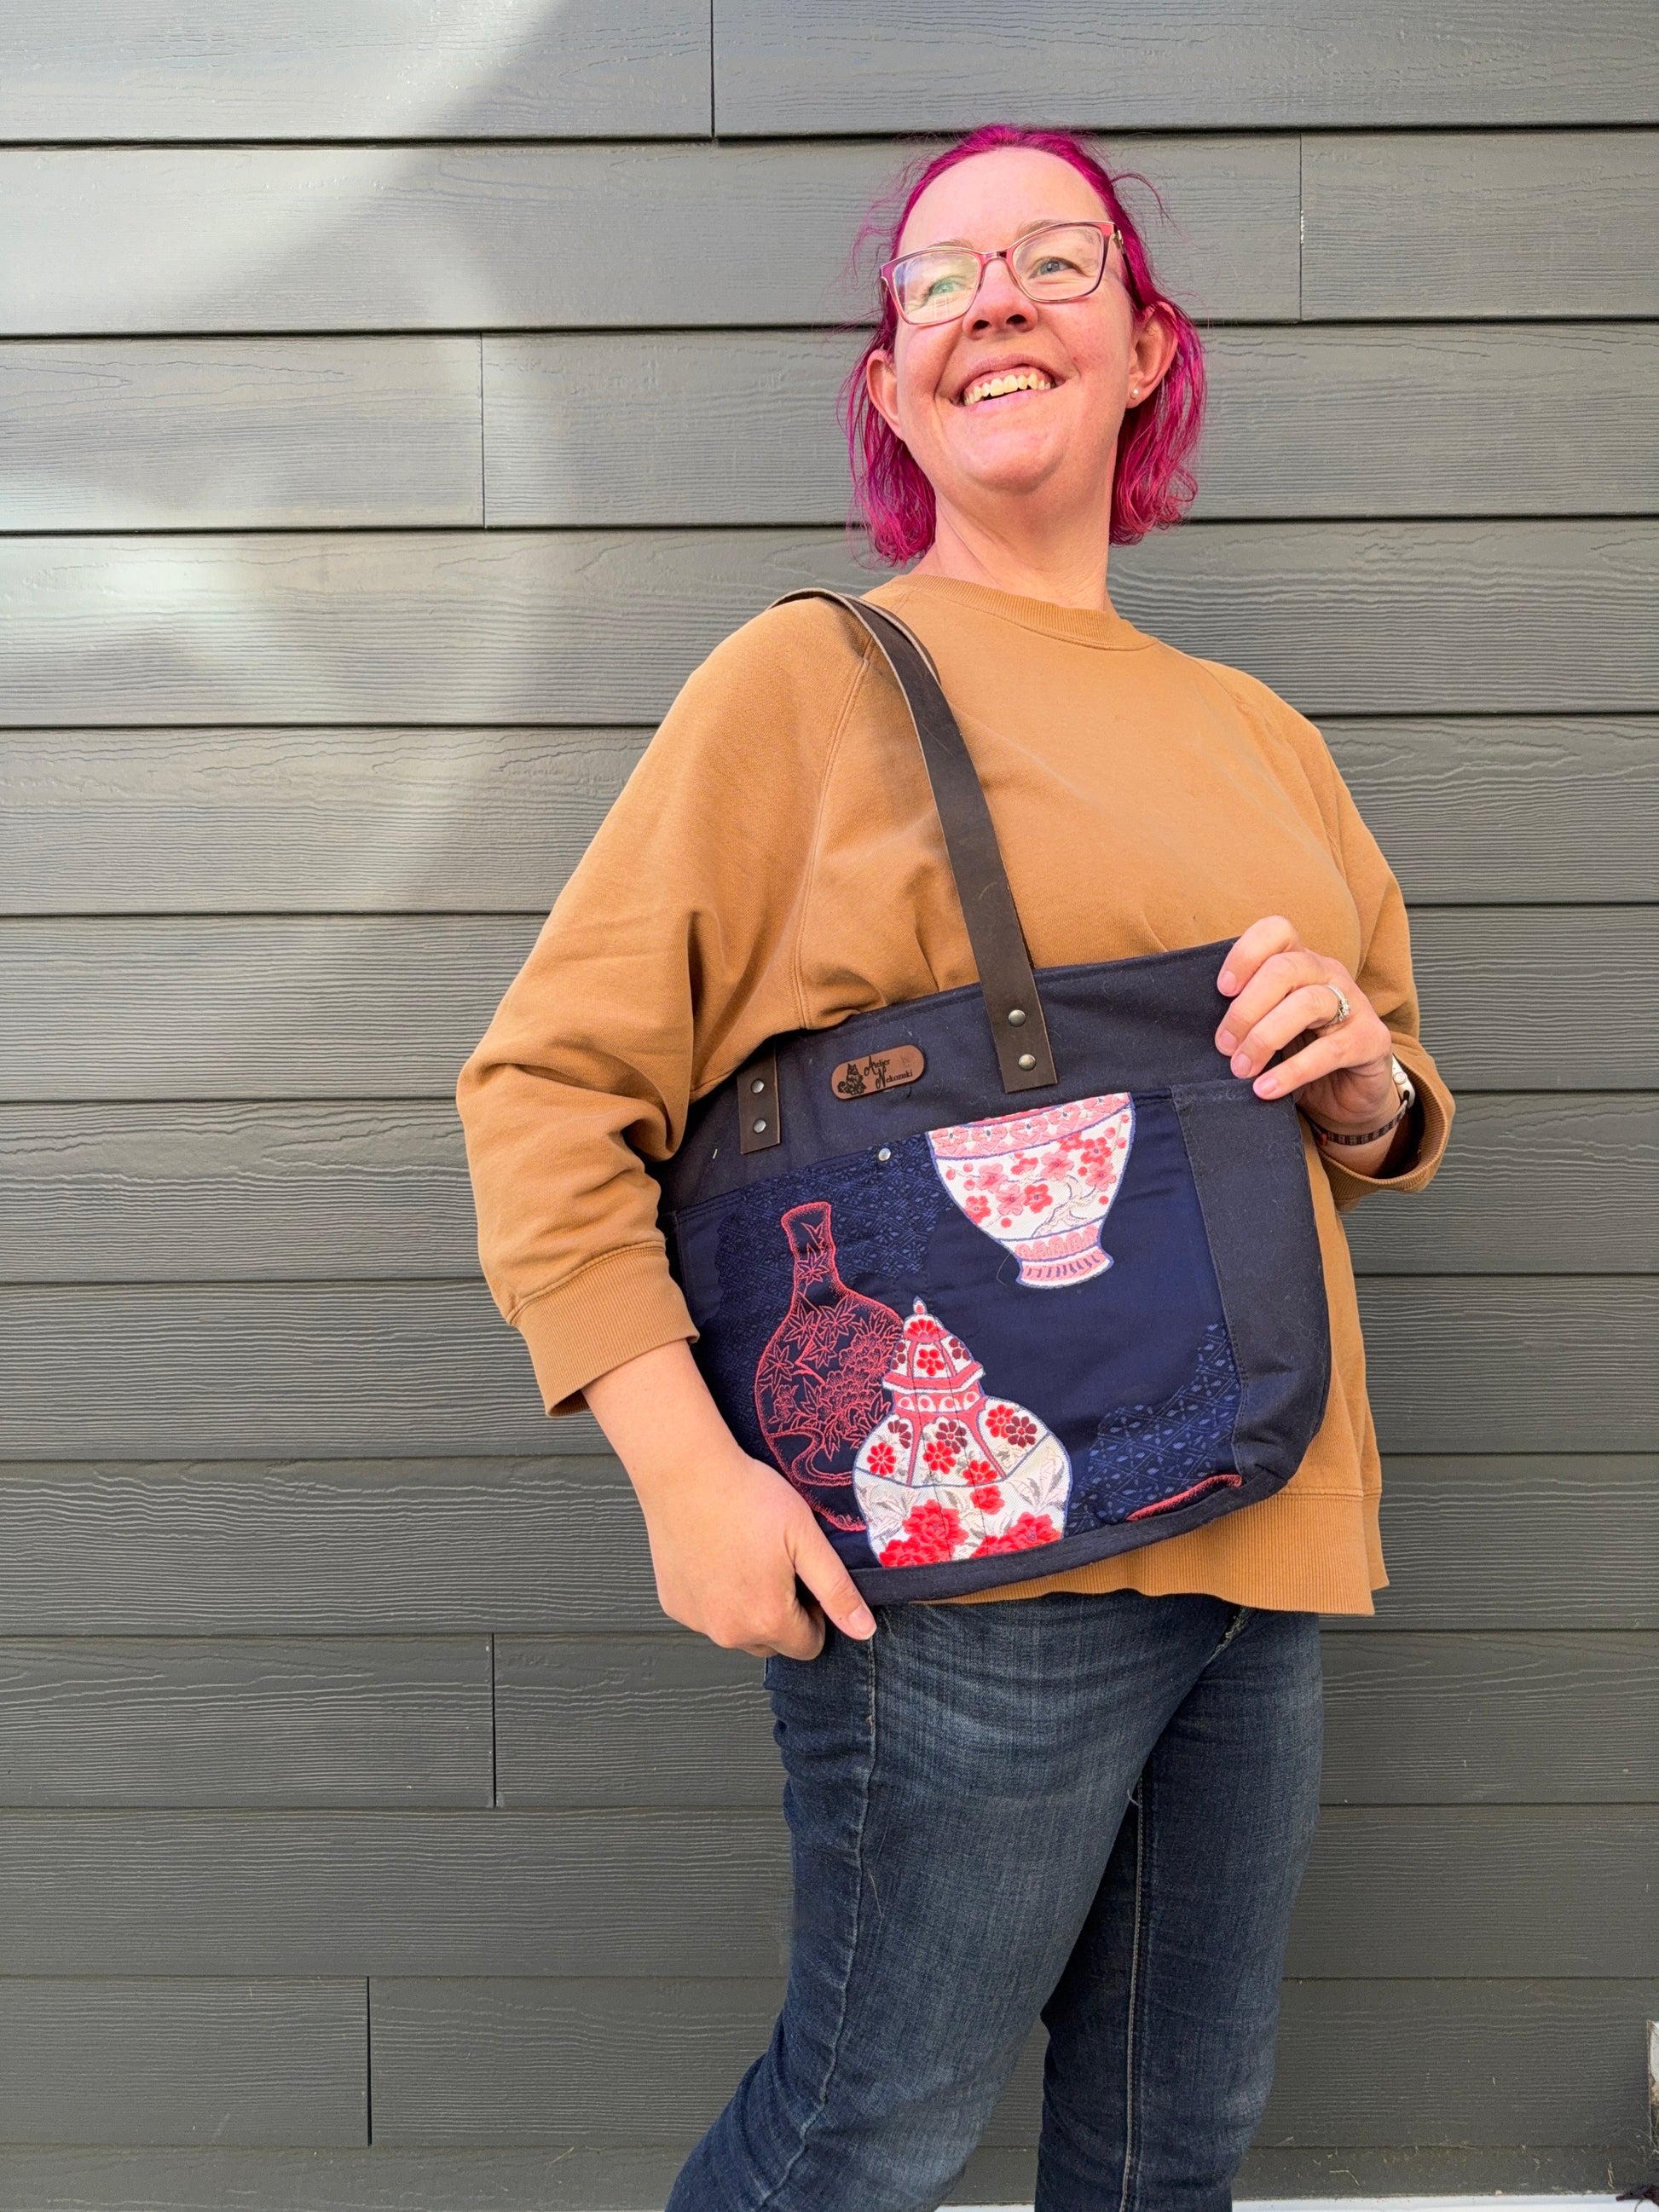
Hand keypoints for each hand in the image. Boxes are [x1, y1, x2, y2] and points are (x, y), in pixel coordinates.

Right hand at [584, 1335, 876, 1661]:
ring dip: (748, 1608)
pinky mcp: (673, 1605)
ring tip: (746, 1557)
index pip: (807, 1646)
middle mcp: (728, 1632)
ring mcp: (696, 1621)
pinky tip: (717, 1557)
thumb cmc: (747, 1497)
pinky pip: (707, 1615)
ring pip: (737, 1631)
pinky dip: (716, 1597)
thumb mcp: (805, 1537)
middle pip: (772, 1643)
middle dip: (781, 1614)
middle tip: (776, 1563)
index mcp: (766, 1619)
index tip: (803, 1576)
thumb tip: (862, 1630)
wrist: (686, 1472)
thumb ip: (836, 1590)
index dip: (816, 1614)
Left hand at [1214, 914, 1397, 1132]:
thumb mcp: (1268, 1024)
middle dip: (1245, 1009)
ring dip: (1264, 1037)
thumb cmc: (1301, 1051)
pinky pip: (1328, 1051)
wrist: (1350, 1093)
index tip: (1221, 989)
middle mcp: (1329, 973)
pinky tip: (1265, 1088)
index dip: (1246, 953)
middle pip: (1285, 969)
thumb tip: (1194, 1021)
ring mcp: (1354, 1004)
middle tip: (1223, 1045)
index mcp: (1300, 961)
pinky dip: (1291, 1072)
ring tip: (1240, 1069)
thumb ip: (1244, 1012)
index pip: (1277, 931)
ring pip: (1306, 1004)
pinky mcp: (1371, 1040)